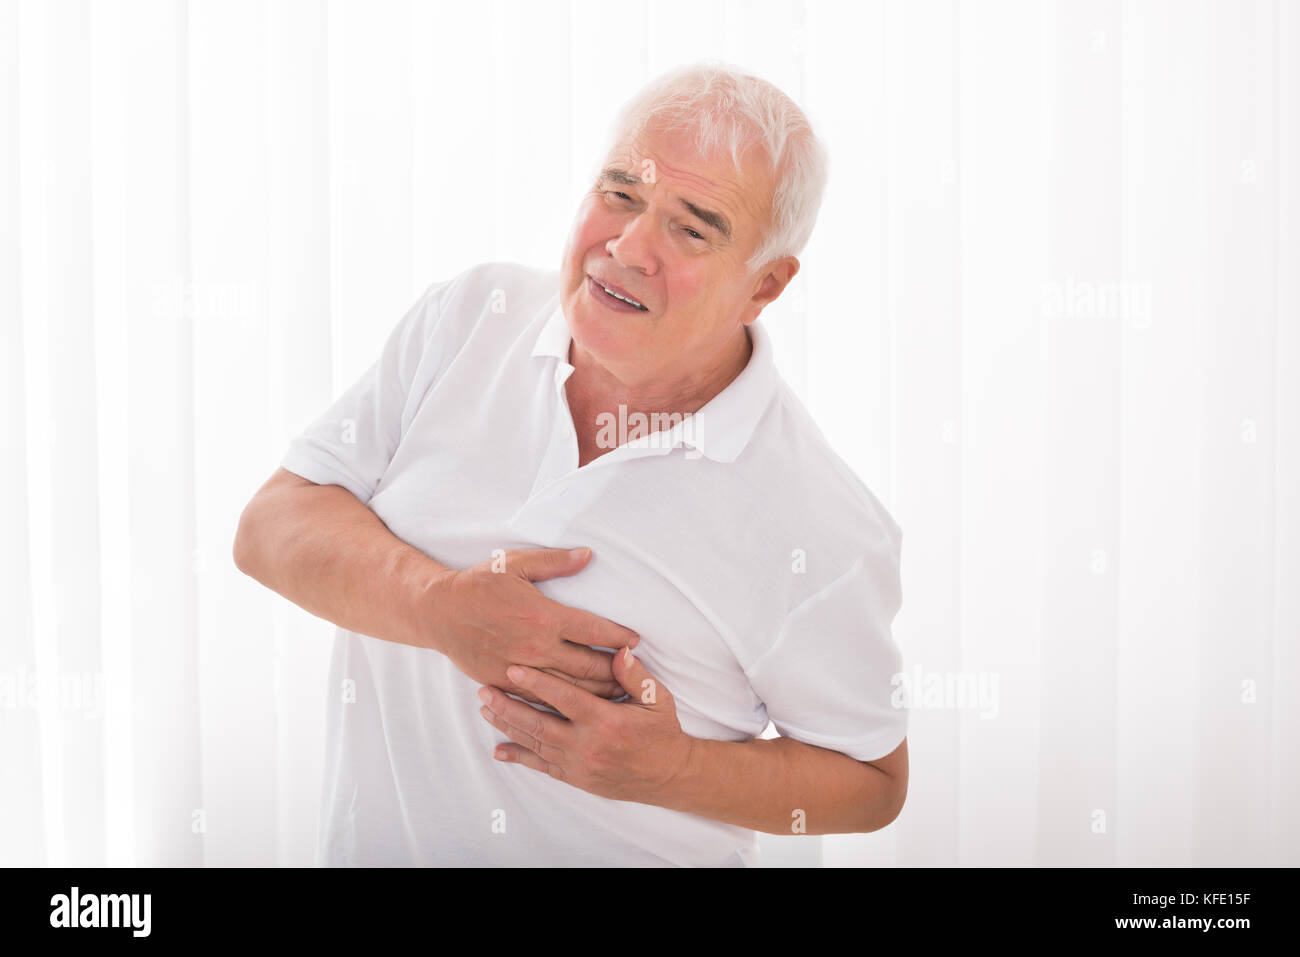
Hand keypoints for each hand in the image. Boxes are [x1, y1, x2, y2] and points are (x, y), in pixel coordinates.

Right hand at [427, 547, 638, 704]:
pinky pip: (541, 699)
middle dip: (616, 671)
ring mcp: (520, 669)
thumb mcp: (516, 564)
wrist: (437, 612)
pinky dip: (564, 704)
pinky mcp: (505, 684)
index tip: (636, 641)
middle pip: (588, 665)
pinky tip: (580, 706)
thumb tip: (588, 555)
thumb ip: (555, 562)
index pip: (594, 630)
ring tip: (618, 695)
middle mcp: (536, 647)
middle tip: (634, 674)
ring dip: (596, 692)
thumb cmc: (478, 584)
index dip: (620, 637)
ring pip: (569, 688)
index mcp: (544, 616)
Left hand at [476, 646, 694, 804]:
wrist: (667, 776)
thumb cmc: (662, 732)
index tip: (514, 669)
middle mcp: (588, 745)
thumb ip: (635, 676)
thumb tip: (621, 650)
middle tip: (485, 690)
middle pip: (539, 723)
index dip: (538, 683)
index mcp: (607, 721)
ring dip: (508, 726)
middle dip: (509, 706)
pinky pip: (541, 767)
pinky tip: (499, 750)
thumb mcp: (657, 699)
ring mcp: (578, 765)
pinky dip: (519, 758)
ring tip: (485, 709)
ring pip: (535, 744)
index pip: (565, 698)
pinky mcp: (575, 778)